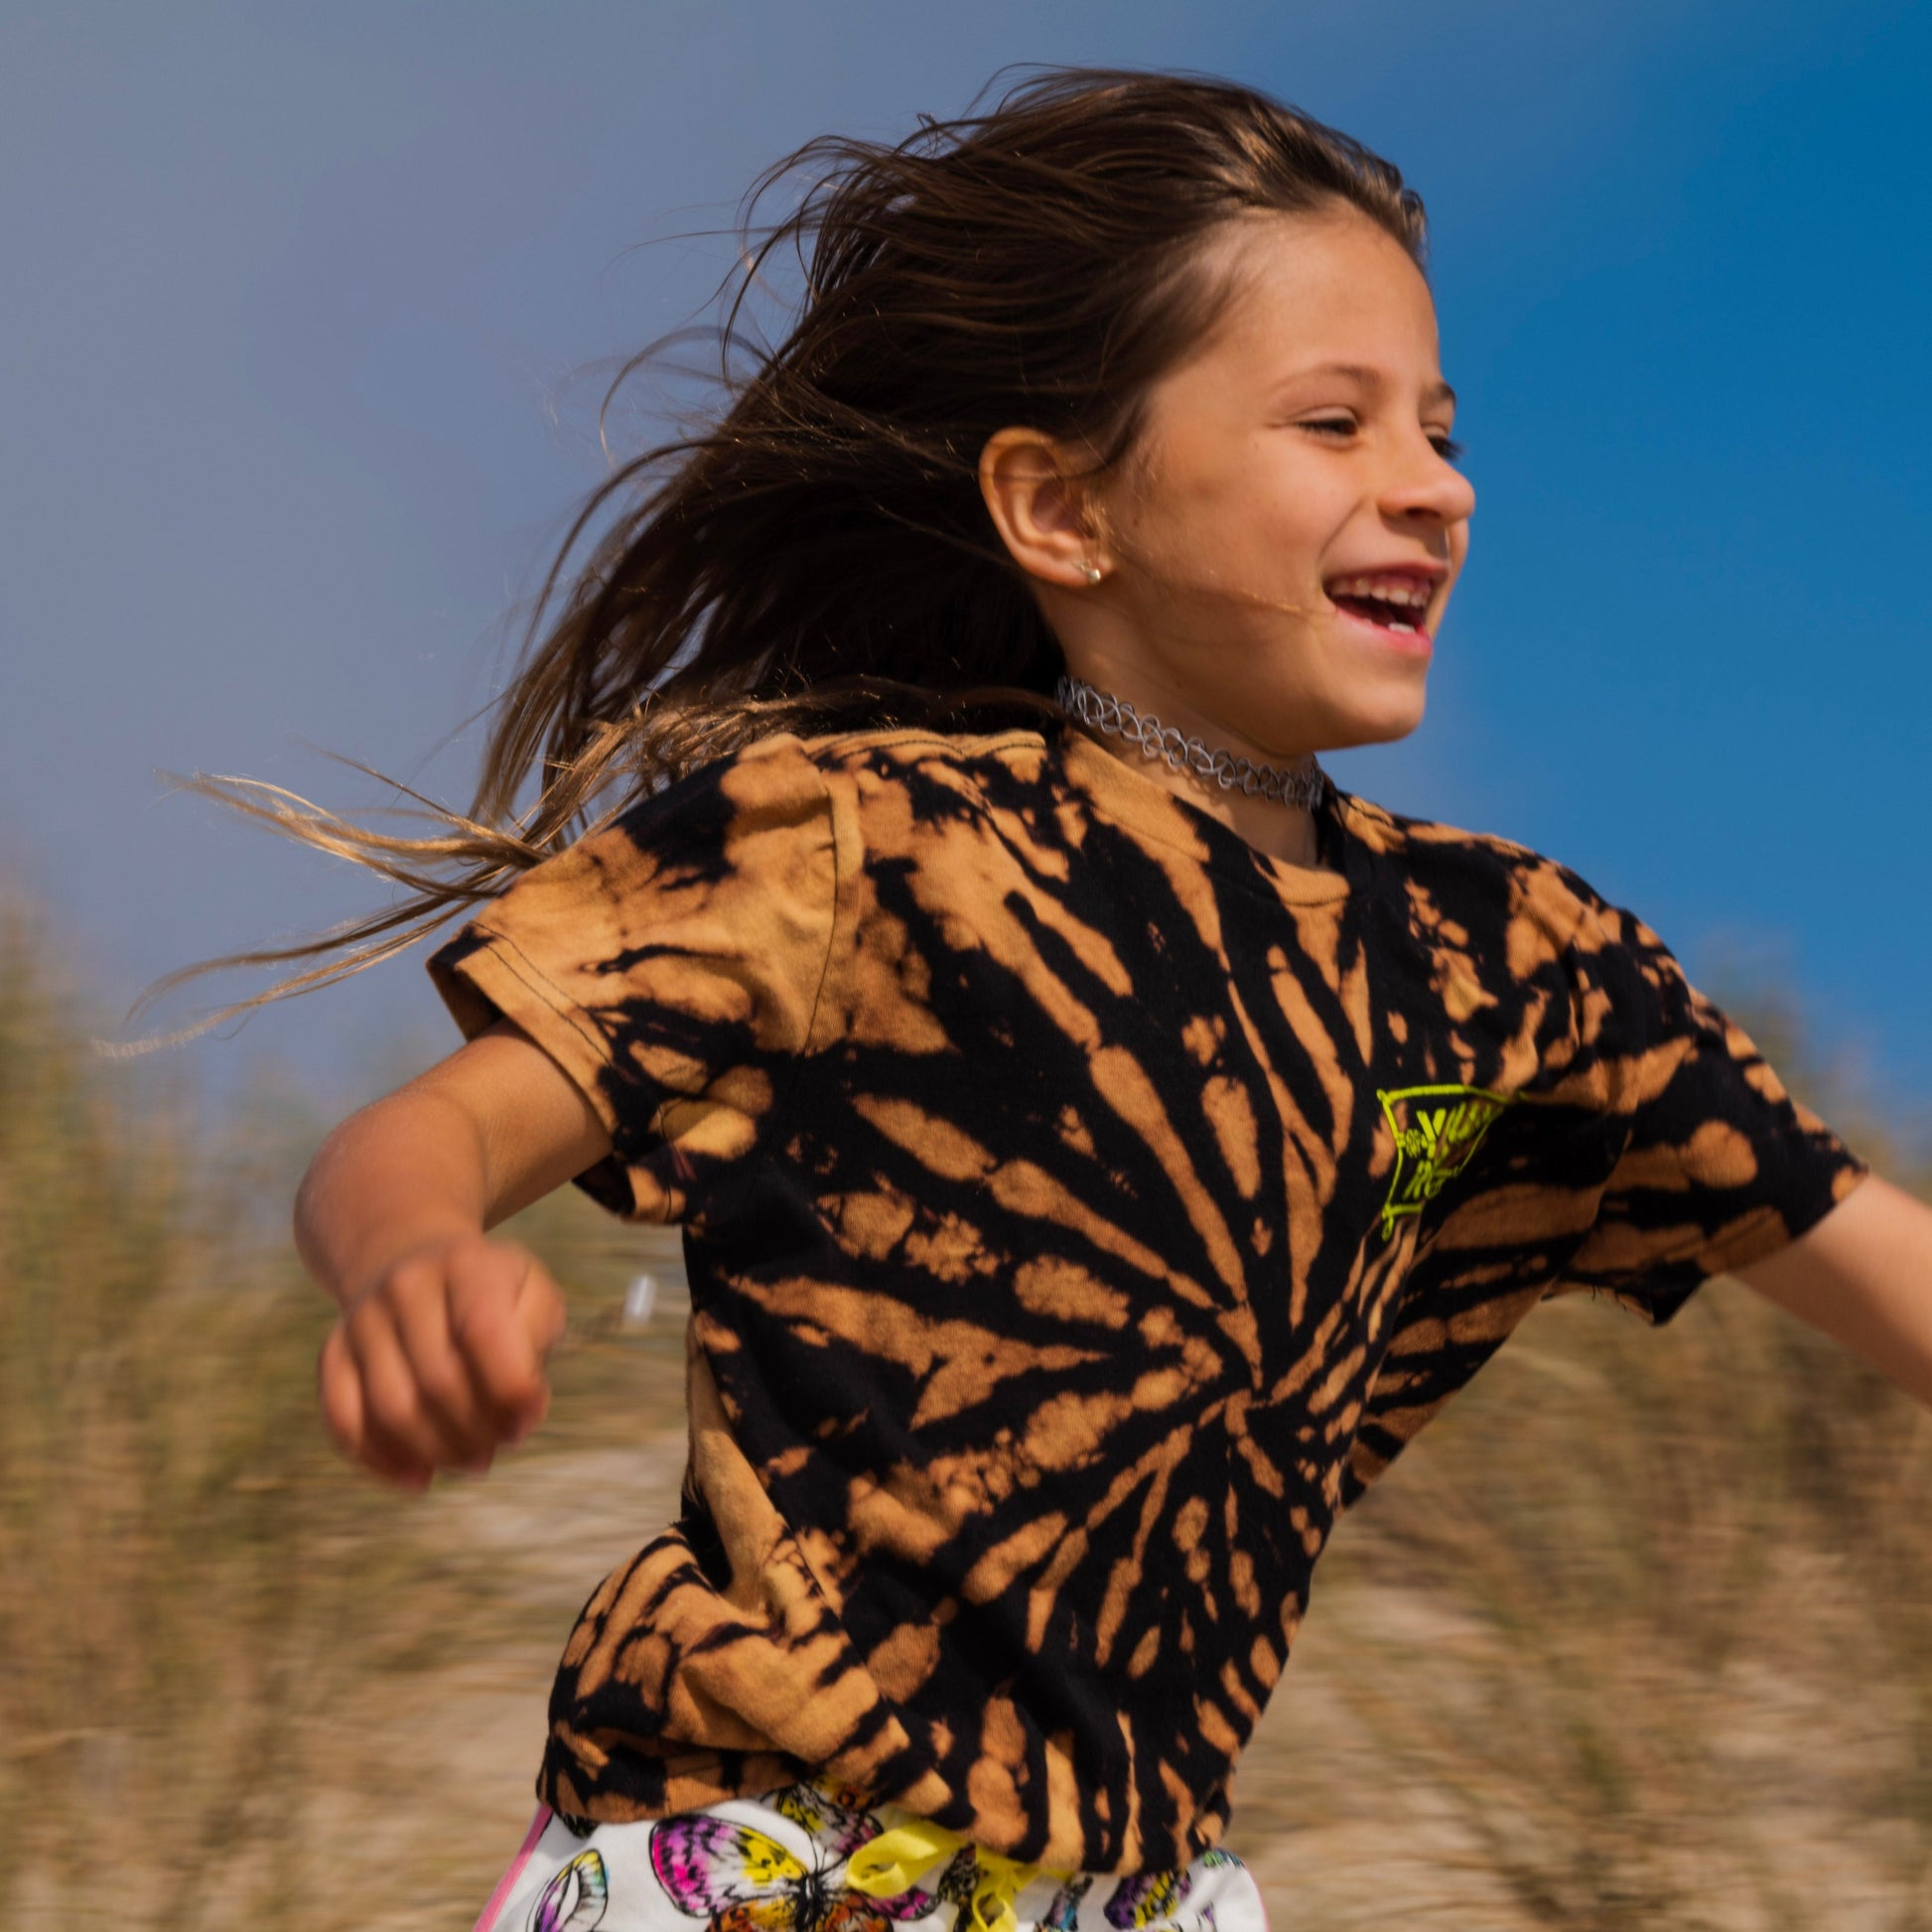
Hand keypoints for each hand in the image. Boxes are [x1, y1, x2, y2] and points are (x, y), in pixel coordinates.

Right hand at [317, 1232, 566, 1490]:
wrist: (413, 1261)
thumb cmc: (490, 1293)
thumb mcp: (531, 1293)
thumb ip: (537, 1339)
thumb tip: (524, 1409)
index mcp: (465, 1265)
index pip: (483, 1333)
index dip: (509, 1390)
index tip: (528, 1419)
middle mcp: (405, 1286)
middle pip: (437, 1380)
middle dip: (476, 1430)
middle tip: (499, 1447)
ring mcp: (361, 1318)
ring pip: (391, 1408)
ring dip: (435, 1451)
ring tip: (470, 1461)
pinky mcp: (333, 1352)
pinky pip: (344, 1419)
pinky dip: (379, 1460)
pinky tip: (417, 1478)